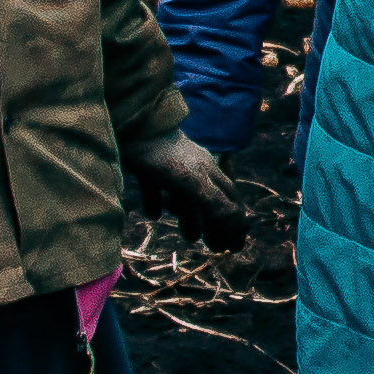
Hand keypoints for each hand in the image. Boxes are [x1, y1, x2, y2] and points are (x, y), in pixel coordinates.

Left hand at [130, 131, 251, 253]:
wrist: (134, 126)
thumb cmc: (165, 158)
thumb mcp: (195, 184)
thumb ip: (217, 206)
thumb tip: (239, 227)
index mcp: (210, 173)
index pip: (231, 202)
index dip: (235, 225)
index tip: (235, 247)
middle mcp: (196, 169)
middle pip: (213, 200)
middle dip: (217, 225)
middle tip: (216, 247)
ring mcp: (172, 167)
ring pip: (187, 196)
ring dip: (191, 218)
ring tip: (191, 238)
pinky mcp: (148, 166)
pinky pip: (156, 188)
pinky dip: (158, 203)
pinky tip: (153, 214)